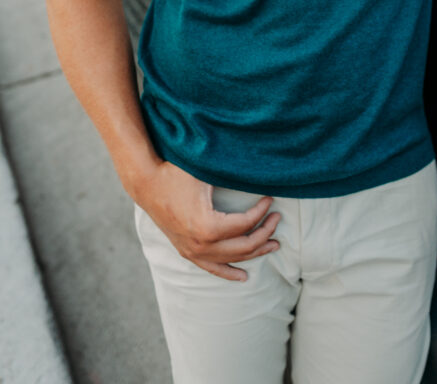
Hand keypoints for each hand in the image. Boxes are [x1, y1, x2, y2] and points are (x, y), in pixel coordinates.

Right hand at [133, 161, 279, 280]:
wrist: (147, 183)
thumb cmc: (177, 173)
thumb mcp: (207, 173)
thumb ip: (232, 176)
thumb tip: (260, 170)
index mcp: (208, 226)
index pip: (245, 224)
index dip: (261, 212)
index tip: (270, 199)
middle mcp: (201, 245)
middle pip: (243, 246)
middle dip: (265, 233)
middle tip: (277, 219)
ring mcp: (193, 251)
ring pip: (231, 259)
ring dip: (254, 252)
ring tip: (273, 244)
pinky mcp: (187, 251)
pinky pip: (211, 268)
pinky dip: (228, 273)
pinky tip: (243, 276)